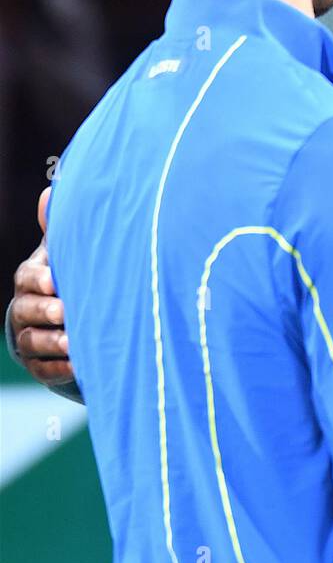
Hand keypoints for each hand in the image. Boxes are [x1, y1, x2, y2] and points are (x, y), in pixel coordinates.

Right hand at [9, 187, 73, 387]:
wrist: (67, 314)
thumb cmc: (69, 275)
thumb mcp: (65, 251)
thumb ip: (60, 229)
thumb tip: (49, 192)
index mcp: (31, 278)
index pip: (27, 277)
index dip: (40, 279)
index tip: (57, 281)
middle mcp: (24, 309)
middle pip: (26, 311)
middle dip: (46, 312)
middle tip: (67, 312)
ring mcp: (29, 338)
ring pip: (32, 342)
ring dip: (53, 343)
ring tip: (75, 342)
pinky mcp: (39, 365)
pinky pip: (44, 369)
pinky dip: (60, 368)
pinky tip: (78, 365)